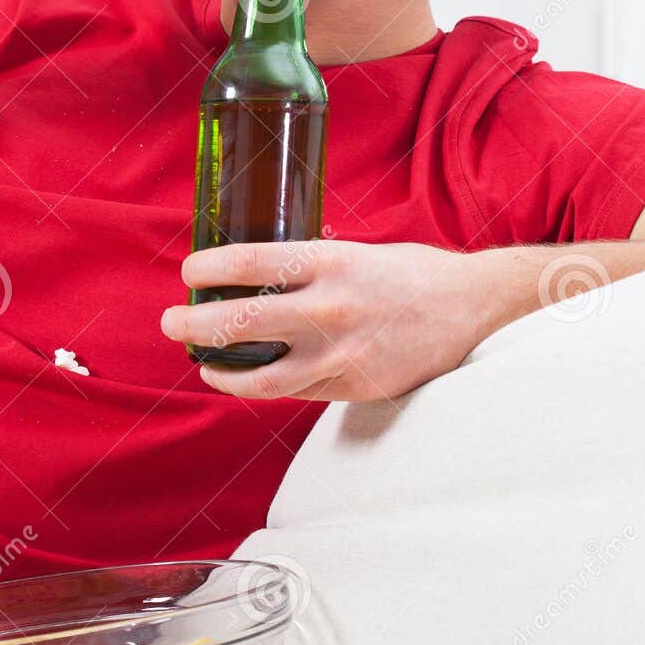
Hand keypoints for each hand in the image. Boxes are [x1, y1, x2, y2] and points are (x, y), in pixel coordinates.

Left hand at [160, 239, 507, 401]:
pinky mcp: (354, 386)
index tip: (188, 273)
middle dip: (196, 324)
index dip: (210, 268)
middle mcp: (332, 308)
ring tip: (201, 363)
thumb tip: (258, 269)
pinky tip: (245, 378)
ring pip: (264, 375)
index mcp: (333, 263)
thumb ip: (312, 265)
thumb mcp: (359, 252)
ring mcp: (342, 354)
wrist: (474, 311)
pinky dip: (263, 387)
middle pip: (244, 321)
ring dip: (222, 370)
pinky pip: (296, 392)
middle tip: (171, 322)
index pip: (252, 263)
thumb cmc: (413, 274)